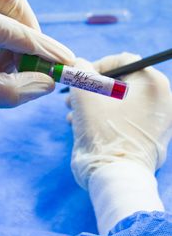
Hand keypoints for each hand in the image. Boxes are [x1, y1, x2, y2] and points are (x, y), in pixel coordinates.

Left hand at [0, 0, 74, 123]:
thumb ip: (3, 91)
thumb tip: (44, 86)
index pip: (9, 28)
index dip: (42, 49)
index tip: (66, 66)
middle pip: (9, 1)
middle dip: (29, 33)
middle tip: (38, 69)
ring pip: (0, 7)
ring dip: (17, 38)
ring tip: (13, 74)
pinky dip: (2, 41)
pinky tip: (0, 66)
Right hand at [68, 53, 171, 188]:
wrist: (115, 175)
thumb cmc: (102, 130)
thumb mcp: (85, 92)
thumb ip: (80, 71)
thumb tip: (79, 64)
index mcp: (153, 84)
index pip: (121, 60)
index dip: (95, 66)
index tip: (78, 80)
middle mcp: (162, 99)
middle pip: (121, 81)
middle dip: (92, 88)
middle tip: (73, 98)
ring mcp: (159, 120)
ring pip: (120, 100)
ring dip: (94, 104)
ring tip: (74, 114)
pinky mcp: (151, 137)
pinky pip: (125, 117)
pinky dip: (104, 118)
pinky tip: (83, 126)